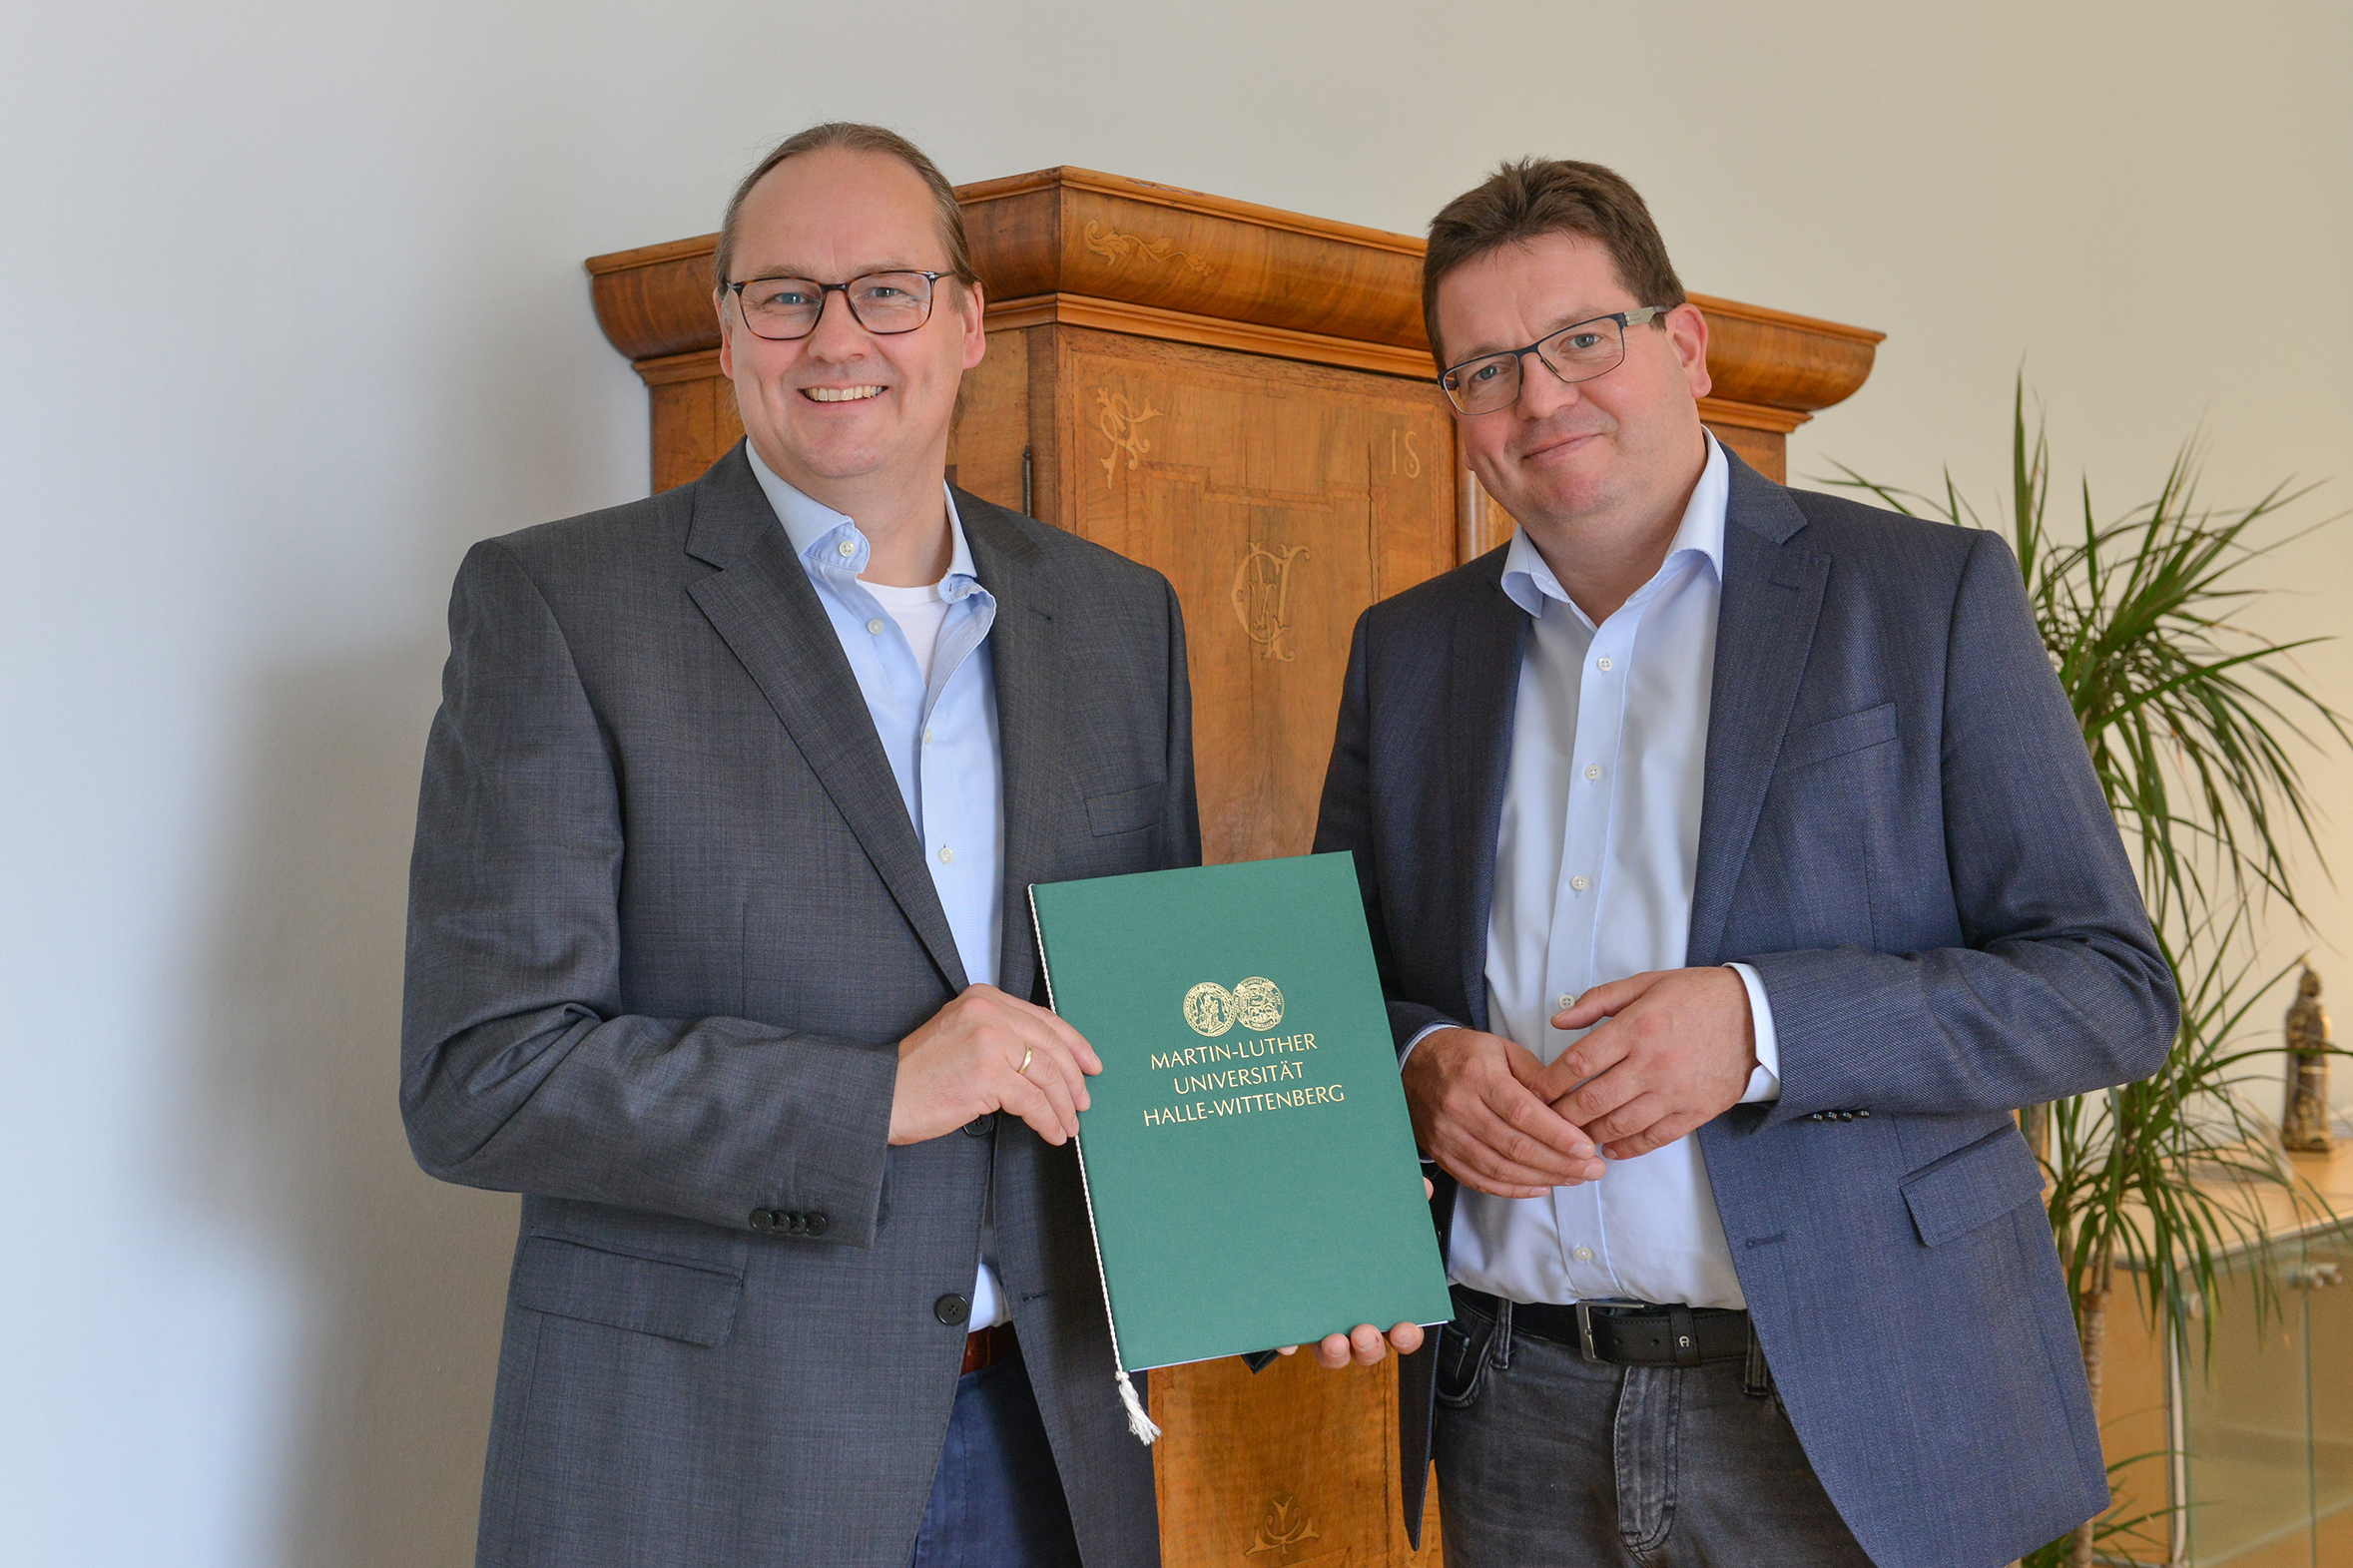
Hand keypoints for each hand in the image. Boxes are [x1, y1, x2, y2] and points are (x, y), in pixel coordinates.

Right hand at [890, 984, 1101, 1146]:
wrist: (882, 1096)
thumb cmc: (919, 1074)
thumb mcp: (962, 1036)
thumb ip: (1001, 1035)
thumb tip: (1050, 1062)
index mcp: (984, 998)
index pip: (1043, 1019)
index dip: (1074, 1045)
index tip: (1090, 1065)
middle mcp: (988, 1012)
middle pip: (1051, 1045)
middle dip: (1073, 1079)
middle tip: (1083, 1102)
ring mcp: (989, 1041)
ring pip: (1047, 1075)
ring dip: (1063, 1106)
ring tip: (1068, 1125)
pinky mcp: (987, 1074)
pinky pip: (1033, 1101)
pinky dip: (1048, 1120)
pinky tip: (1052, 1133)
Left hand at [1277, 1177, 1433, 1366]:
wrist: (1310, 1221)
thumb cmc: (1354, 1231)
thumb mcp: (1377, 1216)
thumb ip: (1402, 1203)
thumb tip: (1421, 1187)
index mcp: (1382, 1305)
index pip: (1402, 1333)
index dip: (1406, 1337)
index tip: (1403, 1328)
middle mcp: (1355, 1323)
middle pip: (1367, 1350)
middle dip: (1368, 1347)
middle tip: (1363, 1333)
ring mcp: (1325, 1326)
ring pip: (1333, 1354)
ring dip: (1335, 1352)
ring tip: (1333, 1339)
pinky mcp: (1295, 1322)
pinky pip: (1291, 1340)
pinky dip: (1289, 1342)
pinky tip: (1286, 1338)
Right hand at [1401, 1027, 1605, 1197]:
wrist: (1414, 1064)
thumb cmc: (1462, 1054)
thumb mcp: (1502, 1049)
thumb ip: (1536, 1075)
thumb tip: (1566, 1103)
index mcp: (1477, 1077)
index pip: (1522, 1113)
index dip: (1557, 1135)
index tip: (1585, 1147)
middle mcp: (1459, 1108)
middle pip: (1515, 1146)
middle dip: (1560, 1163)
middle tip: (1591, 1168)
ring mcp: (1448, 1135)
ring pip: (1500, 1169)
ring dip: (1542, 1178)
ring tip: (1573, 1178)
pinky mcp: (1442, 1154)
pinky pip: (1480, 1180)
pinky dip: (1513, 1189)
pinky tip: (1539, 1185)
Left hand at [1539, 968, 1756, 1159]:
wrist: (1756, 1017)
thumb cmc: (1697, 996)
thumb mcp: (1645, 984)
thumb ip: (1598, 1001)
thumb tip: (1559, 1021)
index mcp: (1637, 1028)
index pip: (1579, 1062)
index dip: (1550, 1081)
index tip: (1535, 1090)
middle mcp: (1653, 1064)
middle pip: (1592, 1100)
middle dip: (1561, 1114)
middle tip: (1545, 1119)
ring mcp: (1674, 1092)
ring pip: (1619, 1125)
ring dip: (1589, 1134)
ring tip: (1572, 1134)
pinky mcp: (1694, 1112)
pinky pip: (1653, 1139)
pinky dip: (1627, 1148)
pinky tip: (1610, 1148)